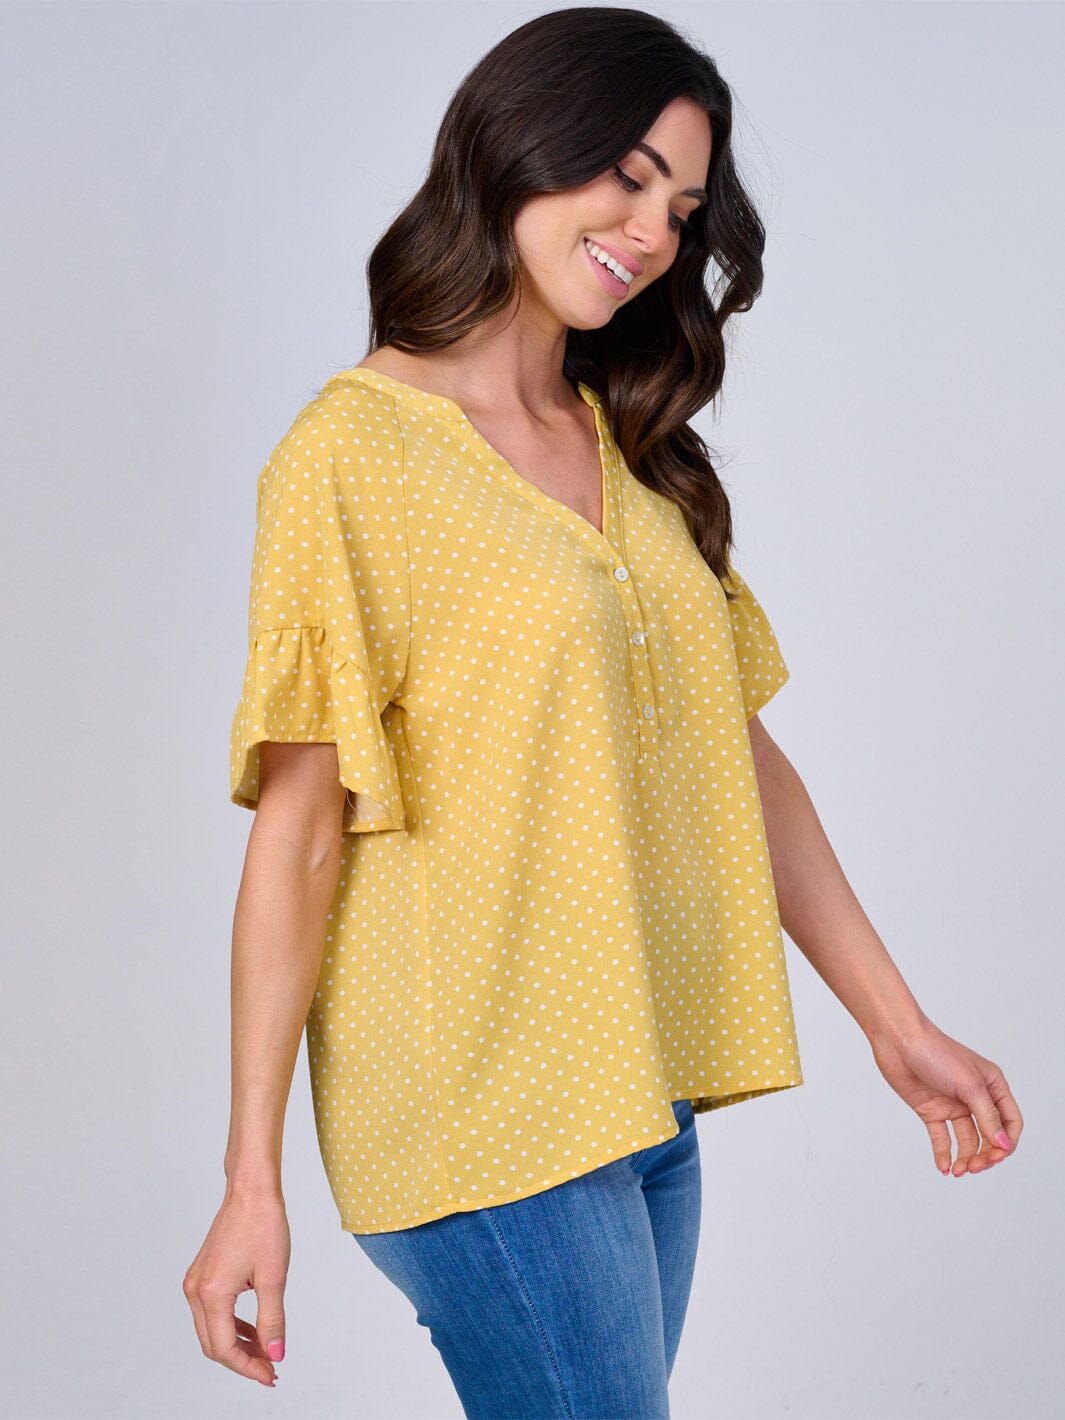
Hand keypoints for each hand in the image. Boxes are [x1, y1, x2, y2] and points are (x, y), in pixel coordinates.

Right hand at [183, 1188, 290, 1387]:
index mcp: (212, 1294)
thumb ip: (273, 1321)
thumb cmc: (263, 1224)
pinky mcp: (202, 1274)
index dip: (249, 1367)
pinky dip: (232, 1325)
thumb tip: (275, 1354)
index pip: (225, 1348)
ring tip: (266, 1352)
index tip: (272, 1374)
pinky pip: (212, 1312)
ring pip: (211, 1330)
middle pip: (214, 1344)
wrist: (251, 1189)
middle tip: (271, 1368)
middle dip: (242, 1360)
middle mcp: (196, 1291)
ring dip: (237, 1344)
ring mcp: (196, 1282)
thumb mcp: (274, 1276)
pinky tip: (254, 1330)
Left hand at [867, 1015, 1022, 1175]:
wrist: (898, 1040)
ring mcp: (953, 1104)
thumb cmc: (936, 1052)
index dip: (1006, 1142)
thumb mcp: (968, 1084)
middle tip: (973, 1168)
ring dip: (965, 1158)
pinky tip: (944, 1167)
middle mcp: (975, 1097)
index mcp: (992, 1086)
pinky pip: (942, 1138)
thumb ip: (987, 1115)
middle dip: (985, 1155)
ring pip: (967, 1140)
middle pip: (990, 1136)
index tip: (996, 1156)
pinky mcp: (931, 1110)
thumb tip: (1004, 1145)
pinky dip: (944, 1154)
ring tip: (958, 1171)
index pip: (1010, 1122)